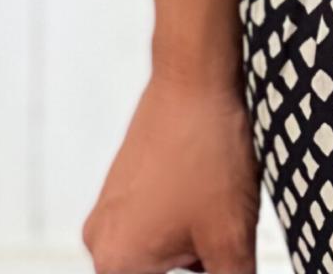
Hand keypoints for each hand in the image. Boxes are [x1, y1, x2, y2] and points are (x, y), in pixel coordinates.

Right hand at [81, 69, 259, 273]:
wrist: (196, 78)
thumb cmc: (210, 153)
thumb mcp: (231, 237)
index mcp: (116, 266)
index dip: (205, 269)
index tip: (217, 254)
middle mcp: (100, 241)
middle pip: (160, 272)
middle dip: (198, 262)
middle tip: (222, 227)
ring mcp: (108, 210)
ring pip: (162, 249)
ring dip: (195, 242)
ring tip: (220, 203)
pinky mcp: (122, 184)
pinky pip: (157, 219)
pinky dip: (187, 216)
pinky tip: (211, 189)